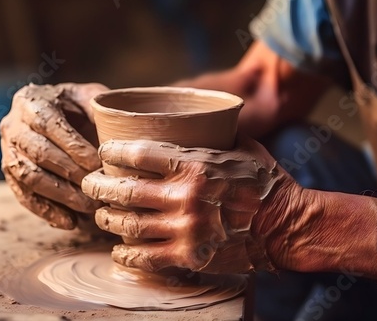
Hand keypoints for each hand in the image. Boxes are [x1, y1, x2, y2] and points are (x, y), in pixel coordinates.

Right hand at [0, 83, 107, 229]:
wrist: (56, 114)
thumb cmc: (77, 106)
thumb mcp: (89, 96)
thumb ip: (98, 106)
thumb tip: (111, 129)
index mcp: (30, 101)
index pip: (48, 124)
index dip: (72, 146)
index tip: (97, 163)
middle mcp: (12, 125)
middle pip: (37, 153)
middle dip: (70, 174)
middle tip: (97, 187)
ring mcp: (7, 151)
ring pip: (28, 177)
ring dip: (60, 195)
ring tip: (88, 207)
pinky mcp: (10, 174)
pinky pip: (23, 196)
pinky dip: (46, 211)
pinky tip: (70, 222)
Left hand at [81, 135, 300, 273]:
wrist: (287, 225)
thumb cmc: (265, 183)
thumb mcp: (243, 148)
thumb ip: (216, 135)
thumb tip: (201, 119)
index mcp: (195, 165)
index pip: (138, 154)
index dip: (112, 151)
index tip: (103, 152)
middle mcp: (185, 196)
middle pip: (124, 190)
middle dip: (98, 186)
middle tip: (89, 184)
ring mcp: (185, 229)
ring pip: (128, 224)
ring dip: (107, 219)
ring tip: (100, 214)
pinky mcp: (190, 256)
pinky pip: (146, 258)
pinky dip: (126, 254)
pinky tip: (118, 250)